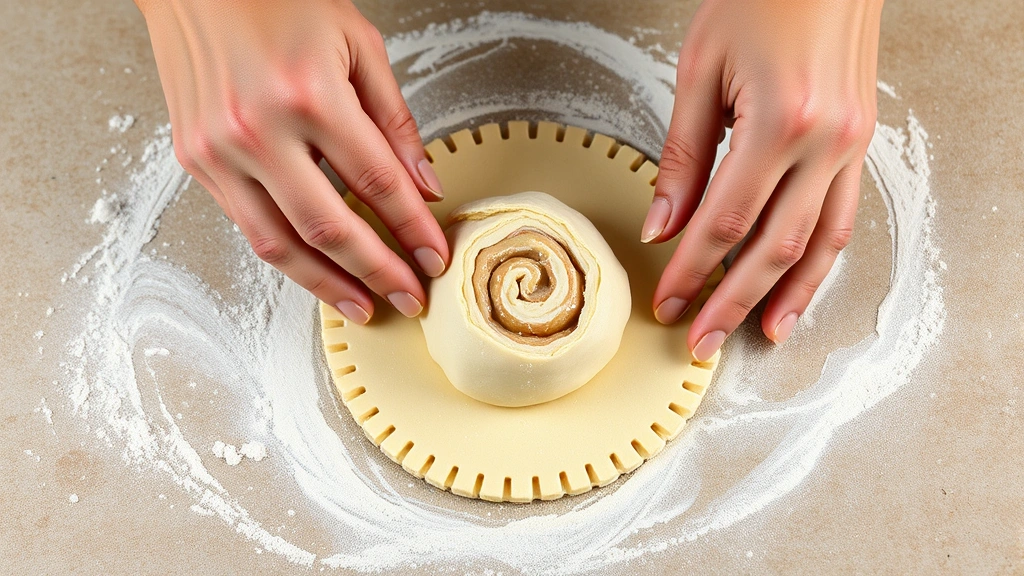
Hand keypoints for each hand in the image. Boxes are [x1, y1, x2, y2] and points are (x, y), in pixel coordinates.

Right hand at [137, 0, 449, 323]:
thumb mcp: (358, 44)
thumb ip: (394, 120)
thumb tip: (424, 185)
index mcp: (309, 93)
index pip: (377, 183)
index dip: (412, 229)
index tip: (435, 258)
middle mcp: (258, 129)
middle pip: (329, 227)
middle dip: (377, 272)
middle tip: (409, 297)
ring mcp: (219, 150)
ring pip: (280, 244)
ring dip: (328, 284)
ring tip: (364, 305)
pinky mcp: (195, 160)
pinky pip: (247, 225)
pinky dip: (287, 256)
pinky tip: (317, 270)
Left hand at [644, 0, 882, 359]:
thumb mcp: (701, 70)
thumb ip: (681, 157)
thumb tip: (663, 227)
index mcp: (781, 121)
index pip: (725, 221)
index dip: (691, 269)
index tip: (667, 300)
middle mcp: (827, 141)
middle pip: (773, 247)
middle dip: (731, 301)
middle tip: (700, 341)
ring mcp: (852, 144)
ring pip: (818, 244)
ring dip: (785, 297)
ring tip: (756, 336)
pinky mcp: (860, 142)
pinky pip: (842, 217)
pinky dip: (819, 261)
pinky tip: (797, 288)